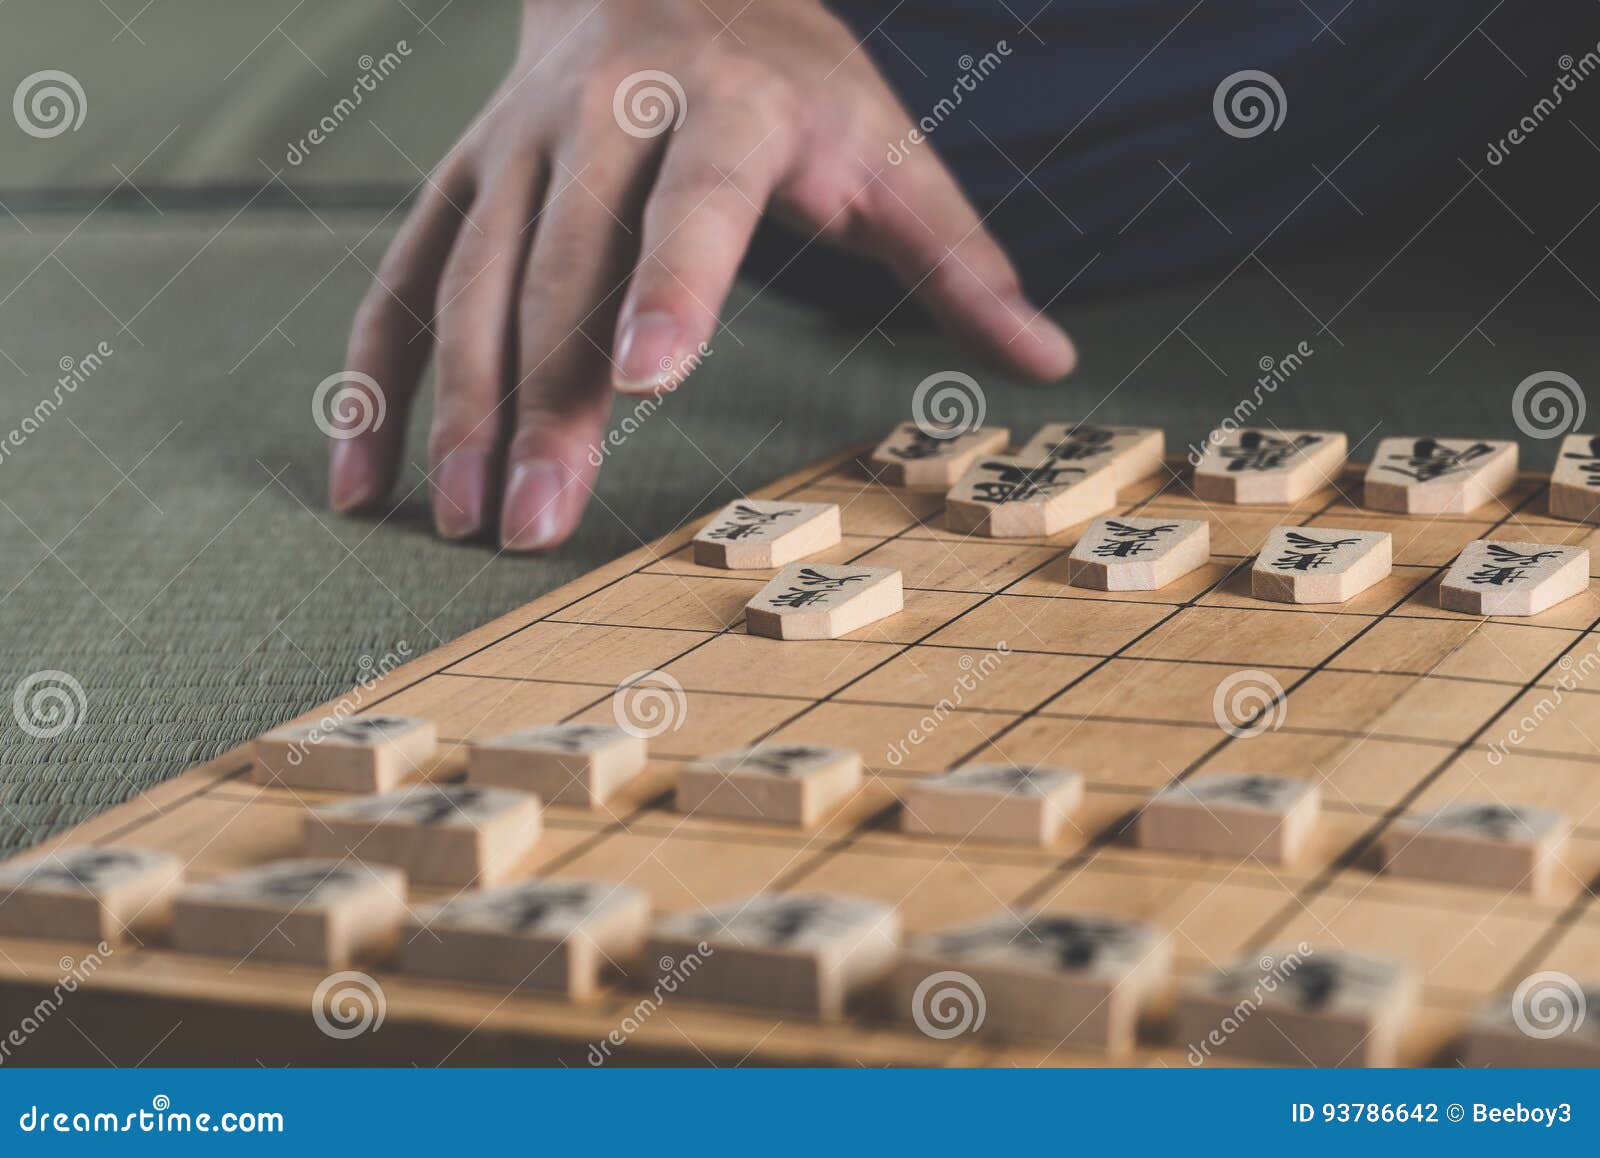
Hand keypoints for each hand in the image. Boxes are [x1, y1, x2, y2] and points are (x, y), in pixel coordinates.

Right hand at [329, 0, 1077, 548]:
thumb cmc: (793, 86)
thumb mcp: (887, 148)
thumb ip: (959, 256)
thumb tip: (1051, 361)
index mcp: (724, 111)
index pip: (695, 204)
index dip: (667, 286)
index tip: (643, 380)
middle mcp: (601, 119)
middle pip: (561, 267)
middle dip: (544, 399)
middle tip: (535, 523)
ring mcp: (514, 148)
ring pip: (468, 281)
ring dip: (458, 405)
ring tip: (462, 520)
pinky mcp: (461, 179)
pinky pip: (401, 281)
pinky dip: (378, 381)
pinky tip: (367, 481)